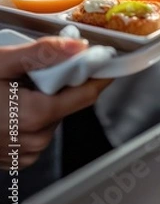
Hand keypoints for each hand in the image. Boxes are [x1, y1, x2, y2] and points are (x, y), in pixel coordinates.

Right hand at [0, 37, 111, 169]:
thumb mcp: (1, 62)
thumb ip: (41, 54)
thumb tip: (78, 47)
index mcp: (35, 115)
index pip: (87, 95)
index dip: (99, 73)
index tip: (106, 58)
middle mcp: (32, 139)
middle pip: (67, 103)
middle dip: (59, 82)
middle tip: (36, 66)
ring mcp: (21, 151)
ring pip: (52, 116)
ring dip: (43, 97)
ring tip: (15, 85)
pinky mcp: (12, 157)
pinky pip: (36, 131)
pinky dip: (30, 113)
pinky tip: (9, 102)